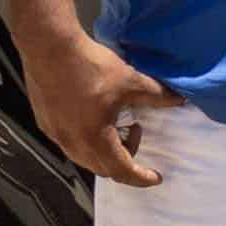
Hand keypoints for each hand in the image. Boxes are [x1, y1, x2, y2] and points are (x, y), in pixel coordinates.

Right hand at [22, 31, 179, 186]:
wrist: (49, 47)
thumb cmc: (91, 67)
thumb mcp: (131, 81)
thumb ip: (157, 95)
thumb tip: (180, 100)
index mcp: (94, 139)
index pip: (121, 171)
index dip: (141, 178)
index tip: (155, 177)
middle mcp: (72, 143)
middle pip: (102, 168)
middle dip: (124, 161)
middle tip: (136, 134)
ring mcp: (55, 134)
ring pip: (84, 157)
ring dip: (105, 152)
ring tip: (117, 125)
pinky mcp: (45, 122)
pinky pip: (70, 144)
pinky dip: (88, 141)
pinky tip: (95, 117)